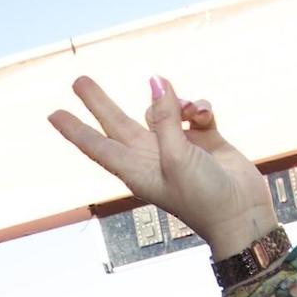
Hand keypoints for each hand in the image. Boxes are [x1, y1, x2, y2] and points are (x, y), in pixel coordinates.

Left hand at [50, 78, 276, 253]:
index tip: (52, 115)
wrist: (243, 216)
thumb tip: (156, 80)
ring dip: (172, 102)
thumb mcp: (178, 157)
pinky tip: (204, 114)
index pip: (97, 145)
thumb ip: (165, 118)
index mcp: (136, 169)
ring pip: (161, 112)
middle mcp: (152, 157)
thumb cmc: (203, 197)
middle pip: (117, 123)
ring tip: (186, 109)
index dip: (75, 130)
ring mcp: (177, 148)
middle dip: (99, 102)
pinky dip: (199, 107)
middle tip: (78, 80)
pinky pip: (194, 112)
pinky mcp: (204, 141)